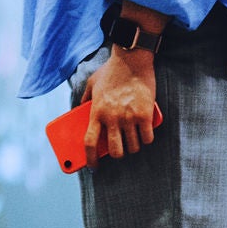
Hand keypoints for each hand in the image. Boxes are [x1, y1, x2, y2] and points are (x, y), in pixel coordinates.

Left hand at [81, 49, 156, 163]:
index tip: (92, 166)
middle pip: (115, 151)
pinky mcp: (145, 115)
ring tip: (133, 139)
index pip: (90, 142)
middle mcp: (112, 117)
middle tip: (120, 149)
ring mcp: (129, 117)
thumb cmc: (111, 72)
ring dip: (133, 146)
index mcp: (96, 112)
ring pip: (133, 147)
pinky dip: (146, 139)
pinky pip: (147, 138)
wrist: (131, 60)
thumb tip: (78, 110)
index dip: (90, 158)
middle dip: (118, 154)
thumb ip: (84, 99)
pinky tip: (145, 134)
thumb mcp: (92, 83)